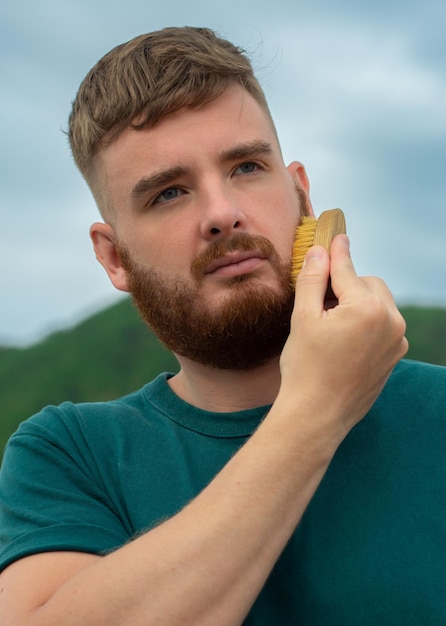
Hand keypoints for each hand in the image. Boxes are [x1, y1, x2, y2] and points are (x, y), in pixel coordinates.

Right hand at [279, 234, 407, 439]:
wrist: (317, 415)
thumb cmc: (306, 368)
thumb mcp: (302, 318)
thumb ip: (313, 280)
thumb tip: (319, 251)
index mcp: (368, 309)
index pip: (348, 271)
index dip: (337, 253)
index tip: (335, 236)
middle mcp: (391, 321)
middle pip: (368, 284)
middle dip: (346, 286)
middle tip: (320, 303)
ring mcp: (397, 340)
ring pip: (378, 304)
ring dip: (357, 303)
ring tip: (330, 325)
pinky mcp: (395, 356)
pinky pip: (383, 325)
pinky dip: (366, 323)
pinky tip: (343, 341)